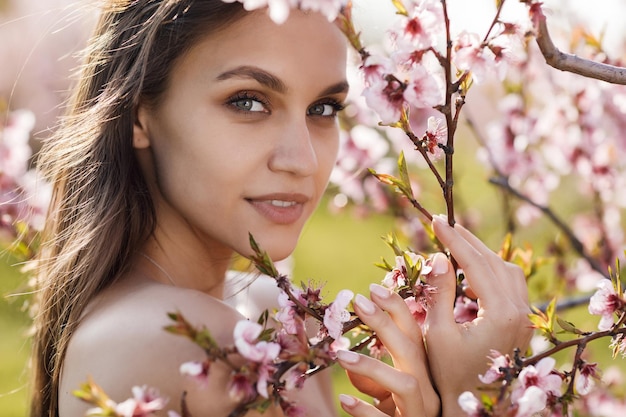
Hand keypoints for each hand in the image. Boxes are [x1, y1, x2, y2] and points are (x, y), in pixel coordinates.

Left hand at [337, 284, 439, 416]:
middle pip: (412, 350)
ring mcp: (420, 413)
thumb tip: (347, 355)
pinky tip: (344, 400)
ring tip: (339, 355)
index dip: (397, 309)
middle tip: (358, 301)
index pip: (415, 334)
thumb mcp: (387, 395)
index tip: (372, 288)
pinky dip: (365, 410)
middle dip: (386, 323)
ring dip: (372, 367)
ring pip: (405, 384)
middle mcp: (428, 390)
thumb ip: (374, 376)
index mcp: (424, 373)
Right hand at [425, 215, 531, 416]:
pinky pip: (511, 285)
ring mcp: (525, 318)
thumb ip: (440, 292)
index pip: (476, 264)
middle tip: (444, 224)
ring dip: (482, 254)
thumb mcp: (438, 333)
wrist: (473, 409)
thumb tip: (439, 256)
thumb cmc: (450, 375)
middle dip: (468, 241)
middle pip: (495, 262)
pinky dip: (491, 271)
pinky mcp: (522, 323)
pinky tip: (471, 274)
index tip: (435, 221)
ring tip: (455, 244)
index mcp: (501, 314)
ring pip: (507, 271)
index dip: (454, 240)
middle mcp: (520, 313)